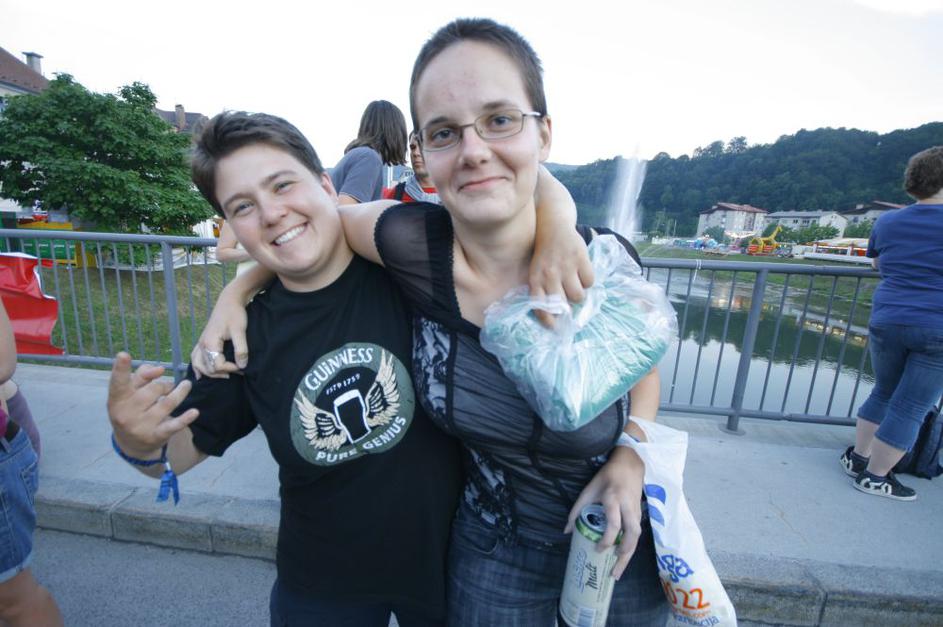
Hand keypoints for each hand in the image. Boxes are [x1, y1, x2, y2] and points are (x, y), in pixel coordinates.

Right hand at [107, 352, 198, 457]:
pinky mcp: (156, 436)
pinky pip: (173, 425)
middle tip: (167, 386)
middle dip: (163, 385)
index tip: (124, 355)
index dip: (120, 368)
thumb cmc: (131, 409)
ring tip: (186, 385)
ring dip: (180, 392)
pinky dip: (185, 418)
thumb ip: (141, 375)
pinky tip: (194, 412)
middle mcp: (126, 413)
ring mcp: (141, 426)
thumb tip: (159, 369)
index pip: (118, 382)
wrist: (132, 444)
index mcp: (117, 399)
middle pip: (153, 389)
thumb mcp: (129, 393)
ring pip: (167, 403)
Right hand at [190, 290, 248, 378]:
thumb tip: (242, 366)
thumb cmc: (235, 314)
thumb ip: (241, 349)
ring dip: (210, 372)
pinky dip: (198, 367)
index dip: (231, 368)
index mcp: (210, 343)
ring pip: (199, 365)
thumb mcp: (240, 331)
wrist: (229, 301)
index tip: (242, 366)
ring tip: (224, 375)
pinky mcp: (203, 341)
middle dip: (222, 372)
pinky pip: (195, 358)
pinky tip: (200, 375)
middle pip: (207, 368)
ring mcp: (200, 343)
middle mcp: (202, 345)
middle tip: (238, 371)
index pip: (217, 365)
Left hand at [529, 228, 593, 327]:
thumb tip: (557, 315)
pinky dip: (588, 281)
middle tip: (569, 302)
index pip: (541, 307)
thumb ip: (543, 290)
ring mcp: (566, 266)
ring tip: (576, 285)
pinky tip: (582, 273)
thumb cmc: (545, 255)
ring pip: (578, 296)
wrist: (553, 227)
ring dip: (579, 295)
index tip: (555, 327)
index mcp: (536, 279)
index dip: (548, 320)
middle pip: (564, 305)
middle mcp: (549, 275)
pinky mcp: (580, 258)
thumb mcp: (536, 271)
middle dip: (568, 307)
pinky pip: (590, 281)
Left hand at [565, 446, 643, 579]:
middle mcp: (627, 507)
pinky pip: (637, 534)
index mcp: (613, 499)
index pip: (614, 523)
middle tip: (613, 571)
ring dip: (629, 555)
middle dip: (624, 555)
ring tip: (618, 570)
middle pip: (631, 534)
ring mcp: (636, 511)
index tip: (597, 549)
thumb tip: (566, 531)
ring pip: (637, 537)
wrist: (629, 465)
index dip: (607, 539)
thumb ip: (577, 510)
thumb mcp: (588, 490)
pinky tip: (622, 558)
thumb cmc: (606, 477)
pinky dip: (631, 548)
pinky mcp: (640, 514)